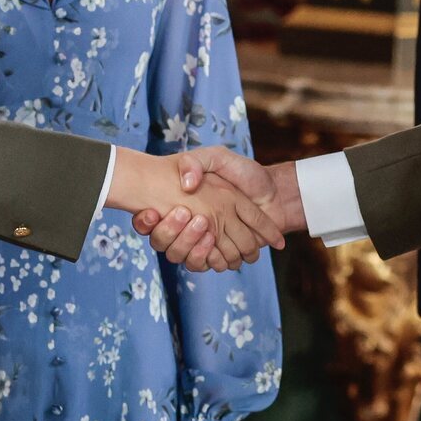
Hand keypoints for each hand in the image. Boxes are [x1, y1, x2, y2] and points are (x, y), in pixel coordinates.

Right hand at [106, 148, 283, 271]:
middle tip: (182, 213)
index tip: (148, 213)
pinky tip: (211, 240)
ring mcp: (203, 241)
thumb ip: (196, 162)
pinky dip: (204, 256)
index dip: (144, 221)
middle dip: (167, 231)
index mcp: (183, 203)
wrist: (275, 192)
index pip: (149, 219)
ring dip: (187, 242)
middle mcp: (188, 224)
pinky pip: (201, 264)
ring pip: (179, 254)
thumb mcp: (218, 157)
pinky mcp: (218, 254)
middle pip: (162, 240)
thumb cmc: (246, 174)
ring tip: (202, 226)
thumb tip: (185, 184)